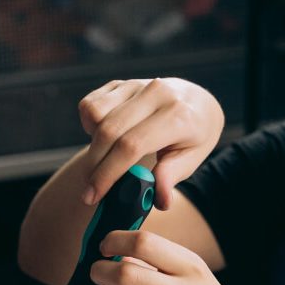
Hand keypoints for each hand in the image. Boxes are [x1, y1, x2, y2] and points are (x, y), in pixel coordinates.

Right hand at [78, 78, 224, 210]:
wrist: (196, 101)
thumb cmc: (192, 136)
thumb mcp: (191, 159)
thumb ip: (171, 177)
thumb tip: (160, 201)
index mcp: (178, 116)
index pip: (132, 145)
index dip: (108, 173)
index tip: (94, 196)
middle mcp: (156, 94)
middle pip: (109, 132)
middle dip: (94, 166)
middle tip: (89, 191)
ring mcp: (136, 85)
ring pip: (96, 115)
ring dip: (93, 145)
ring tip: (106, 159)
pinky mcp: (120, 83)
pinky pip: (90, 105)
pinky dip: (90, 125)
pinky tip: (104, 137)